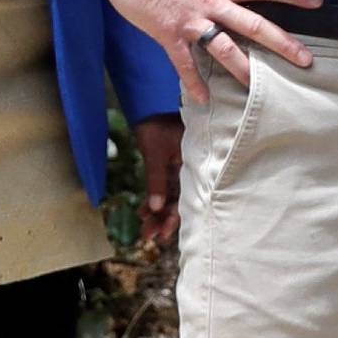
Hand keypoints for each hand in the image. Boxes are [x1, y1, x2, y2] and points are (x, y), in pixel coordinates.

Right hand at [97, 0, 321, 105]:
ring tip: (261, 88)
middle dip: (282, 43)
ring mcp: (192, 21)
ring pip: (226, 48)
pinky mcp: (169, 33)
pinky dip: (194, 82)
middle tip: (306, 60)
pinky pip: (184, 63)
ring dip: (244, 69)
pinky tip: (204, 99)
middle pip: (256, 25)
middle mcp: (212, 3)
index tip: (316, 2)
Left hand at [131, 114, 183, 244]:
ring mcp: (181, 167)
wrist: (150, 100)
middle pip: (179, 201)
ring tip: (145, 227)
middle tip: (149, 237)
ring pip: (172, 196)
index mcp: (193, 165)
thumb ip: (156, 180)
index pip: (186, 198)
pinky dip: (156, 198)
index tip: (161, 234)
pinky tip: (145, 210)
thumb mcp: (155, 152)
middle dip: (163, 220)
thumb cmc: (156, 123)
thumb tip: (155, 207)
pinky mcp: (172, 164)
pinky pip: (166, 186)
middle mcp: (190, 169)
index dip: (173, 218)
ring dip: (158, 212)